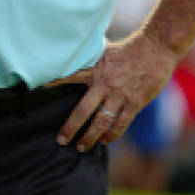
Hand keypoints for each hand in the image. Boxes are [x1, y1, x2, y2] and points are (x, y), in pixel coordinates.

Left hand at [45, 31, 179, 151]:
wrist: (156, 48)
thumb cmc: (128, 48)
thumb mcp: (105, 50)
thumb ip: (91, 59)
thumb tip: (74, 56)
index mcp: (95, 69)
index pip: (69, 77)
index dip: (53, 84)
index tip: (38, 92)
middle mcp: (105, 84)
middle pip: (83, 110)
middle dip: (71, 127)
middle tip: (61, 140)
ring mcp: (120, 95)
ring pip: (101, 122)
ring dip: (90, 137)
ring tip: (81, 147)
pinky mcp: (135, 103)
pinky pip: (121, 124)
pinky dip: (111, 135)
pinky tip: (104, 141)